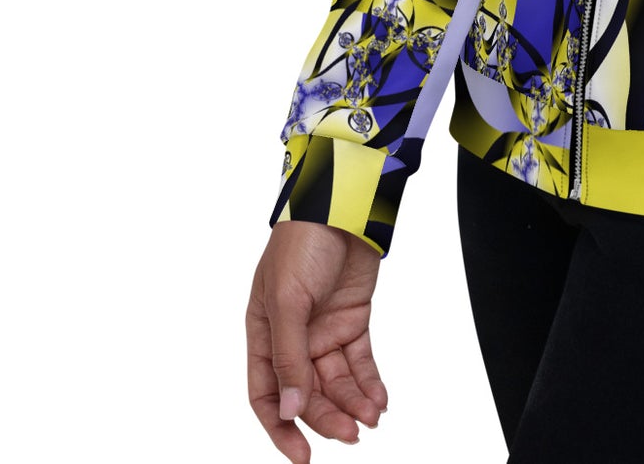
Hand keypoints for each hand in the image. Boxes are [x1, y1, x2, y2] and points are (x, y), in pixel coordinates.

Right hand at [247, 221, 389, 459]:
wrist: (343, 205)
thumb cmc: (302, 245)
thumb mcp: (287, 301)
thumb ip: (288, 356)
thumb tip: (288, 410)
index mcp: (264, 334)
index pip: (266, 394)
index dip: (280, 428)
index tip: (302, 456)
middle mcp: (292, 338)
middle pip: (306, 394)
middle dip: (327, 418)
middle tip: (351, 436)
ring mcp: (323, 330)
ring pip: (336, 382)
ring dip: (353, 403)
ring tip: (372, 418)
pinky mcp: (352, 320)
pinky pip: (360, 362)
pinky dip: (369, 383)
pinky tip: (380, 400)